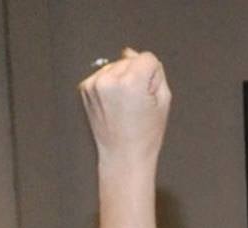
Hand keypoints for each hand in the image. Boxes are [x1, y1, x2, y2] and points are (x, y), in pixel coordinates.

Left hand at [80, 49, 170, 170]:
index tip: (149, 94)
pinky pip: (103, 75)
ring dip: (121, 79)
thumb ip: (153, 71)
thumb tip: (130, 52)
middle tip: (137, 103)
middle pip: (130, 60)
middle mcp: (109, 80)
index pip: (147, 58)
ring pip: (115, 66)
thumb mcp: (163, 101)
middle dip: (136, 76)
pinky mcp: (84, 88)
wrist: (123, 154)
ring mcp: (93, 84)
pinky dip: (109, 85)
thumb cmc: (145, 134)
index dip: (154, 76)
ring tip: (125, 105)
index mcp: (130, 83)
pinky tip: (114, 104)